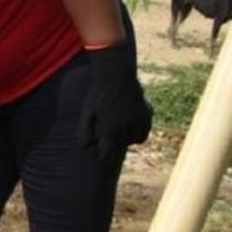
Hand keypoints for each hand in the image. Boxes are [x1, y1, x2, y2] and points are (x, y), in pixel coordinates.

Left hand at [79, 39, 152, 160]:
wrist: (116, 74)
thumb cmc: (97, 93)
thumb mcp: (87, 111)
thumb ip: (85, 130)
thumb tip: (85, 147)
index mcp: (109, 128)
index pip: (108, 152)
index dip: (103, 155)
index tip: (101, 156)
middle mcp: (126, 127)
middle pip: (121, 145)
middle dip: (114, 144)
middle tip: (107, 139)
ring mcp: (138, 120)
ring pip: (136, 139)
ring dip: (128, 139)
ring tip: (120, 132)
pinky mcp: (146, 113)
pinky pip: (145, 129)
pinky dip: (139, 132)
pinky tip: (131, 126)